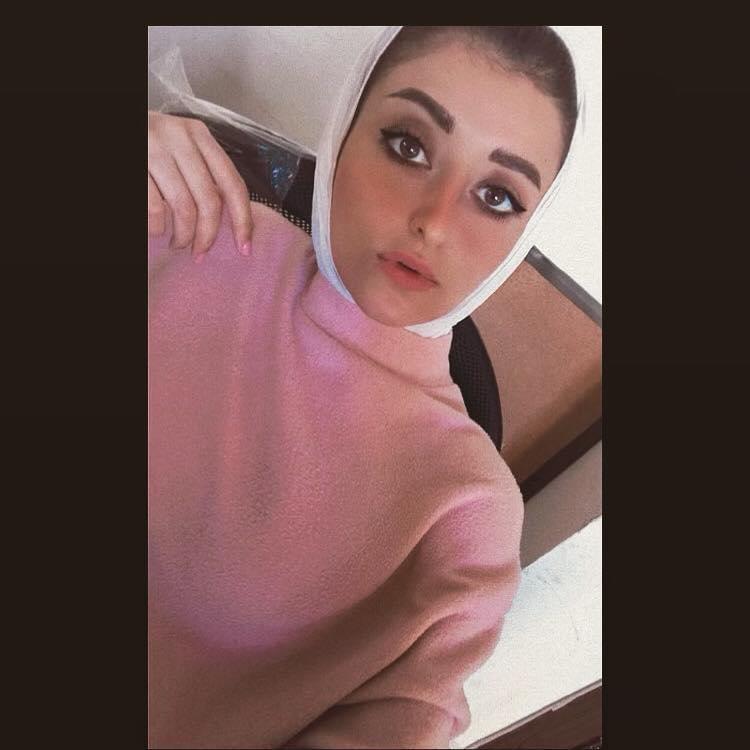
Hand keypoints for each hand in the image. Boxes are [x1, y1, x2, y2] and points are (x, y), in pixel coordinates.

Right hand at [148, 111, 252, 260]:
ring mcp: (154, 148)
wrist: (117, 130)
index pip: (233, 183)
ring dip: (183, 236)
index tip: (244, 248)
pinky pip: (155, 209)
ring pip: (183, 207)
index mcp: (199, 135)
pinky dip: (158, 228)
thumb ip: (203, 173)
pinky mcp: (135, 162)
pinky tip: (157, 230)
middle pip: (209, 200)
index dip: (242, 220)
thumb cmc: (150, 147)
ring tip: (177, 244)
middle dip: (207, 235)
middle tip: (199, 253)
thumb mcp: (180, 148)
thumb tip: (230, 220)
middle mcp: (179, 138)